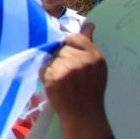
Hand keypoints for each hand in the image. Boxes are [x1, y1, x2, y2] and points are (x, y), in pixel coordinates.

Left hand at [40, 23, 112, 138]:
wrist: (83, 115)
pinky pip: (43, 66)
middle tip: (66, 73)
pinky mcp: (53, 76)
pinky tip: (53, 83)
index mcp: (95, 56)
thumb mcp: (96, 66)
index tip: (68, 56)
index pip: (74, 38)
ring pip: (51, 56)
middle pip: (60, 47)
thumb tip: (88, 24)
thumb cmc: (89, 90)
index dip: (67, 45)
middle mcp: (82, 60)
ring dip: (51, 65)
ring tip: (61, 79)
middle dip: (59, 57)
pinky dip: (45, 74)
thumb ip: (88, 45)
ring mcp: (67, 68)